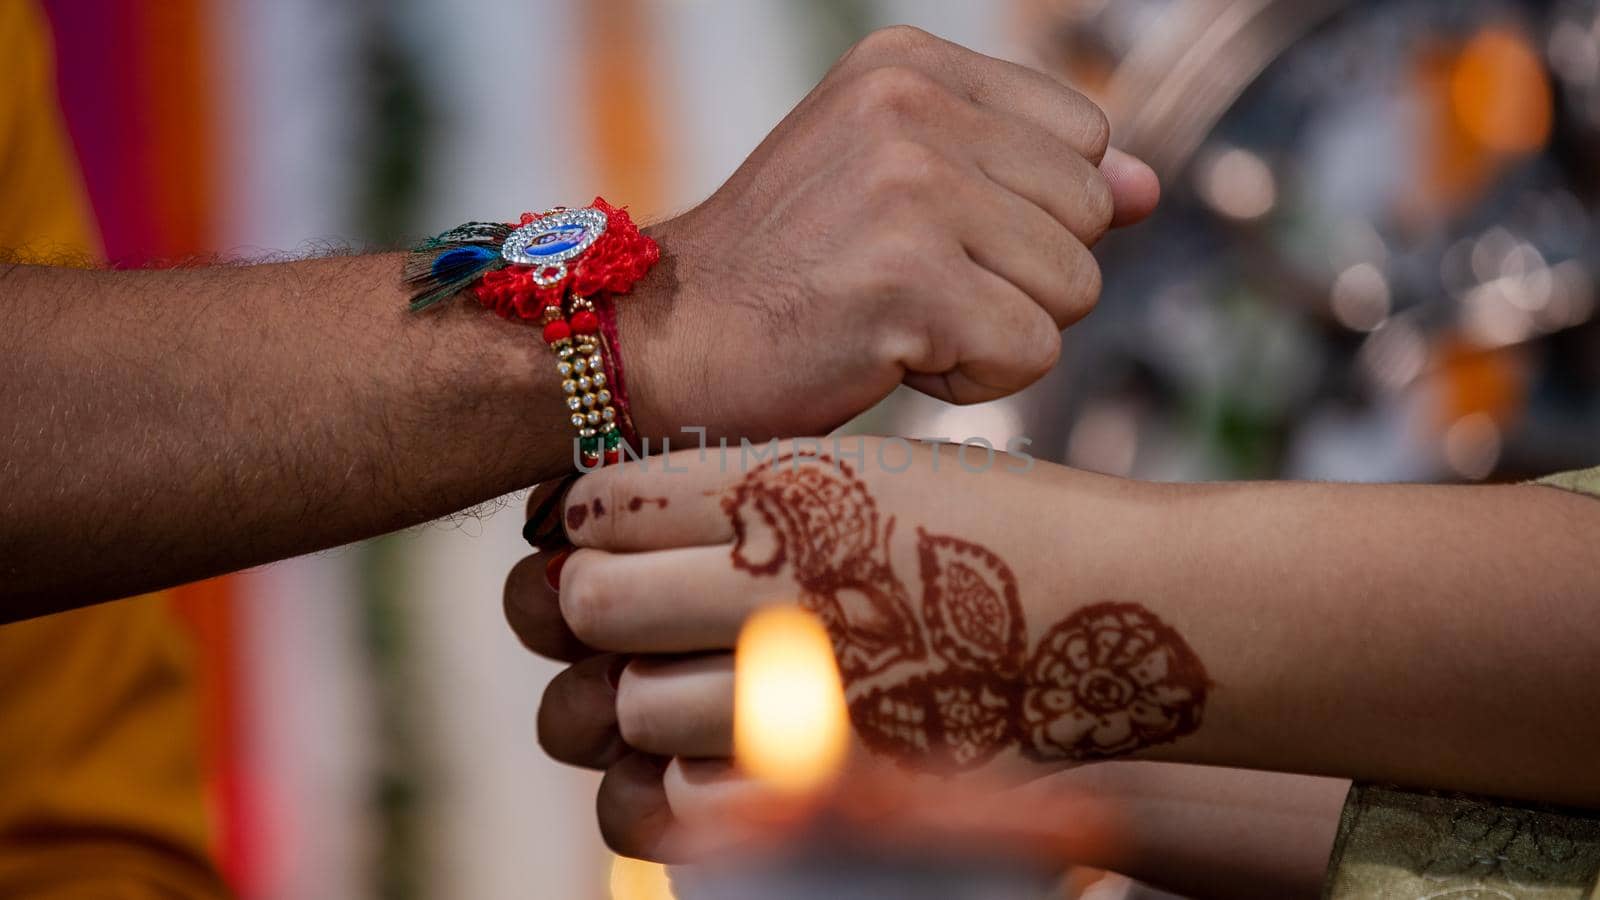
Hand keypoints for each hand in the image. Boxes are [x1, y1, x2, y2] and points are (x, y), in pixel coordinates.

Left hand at [507, 439, 1210, 857]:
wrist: (1126, 606)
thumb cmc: (998, 525)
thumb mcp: (872, 466)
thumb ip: (752, 486)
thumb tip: (617, 520)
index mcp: (791, 486)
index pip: (604, 501)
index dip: (587, 521)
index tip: (606, 533)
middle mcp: (789, 579)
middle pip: (593, 602)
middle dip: (586, 607)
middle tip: (618, 611)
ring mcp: (814, 682)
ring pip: (629, 706)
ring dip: (633, 700)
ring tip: (674, 683)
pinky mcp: (843, 772)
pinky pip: (685, 800)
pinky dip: (670, 786)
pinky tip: (700, 757)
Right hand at [620, 26, 1158, 442]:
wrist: (663, 340)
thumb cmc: (784, 273)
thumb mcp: (901, 186)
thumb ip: (1027, 172)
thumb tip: (1147, 187)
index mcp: (911, 65)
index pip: (1083, 139)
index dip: (1025, 215)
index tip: (927, 238)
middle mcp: (913, 106)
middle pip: (1088, 215)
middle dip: (1018, 276)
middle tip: (907, 287)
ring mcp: (910, 187)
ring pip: (1075, 286)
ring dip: (998, 330)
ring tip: (896, 320)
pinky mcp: (910, 279)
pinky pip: (1033, 352)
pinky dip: (973, 380)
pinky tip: (890, 359)